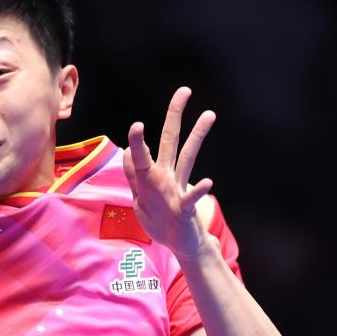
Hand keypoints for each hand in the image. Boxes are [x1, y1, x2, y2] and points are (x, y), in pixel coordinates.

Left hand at [122, 86, 215, 259]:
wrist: (181, 244)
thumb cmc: (160, 220)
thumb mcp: (139, 198)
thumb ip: (134, 175)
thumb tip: (126, 151)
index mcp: (154, 176)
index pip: (145, 152)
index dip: (138, 139)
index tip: (137, 124)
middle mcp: (168, 176)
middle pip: (170, 140)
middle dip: (175, 116)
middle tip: (184, 91)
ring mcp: (179, 189)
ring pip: (187, 158)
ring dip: (197, 137)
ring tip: (210, 114)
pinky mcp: (186, 209)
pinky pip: (192, 198)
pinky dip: (198, 191)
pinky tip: (207, 182)